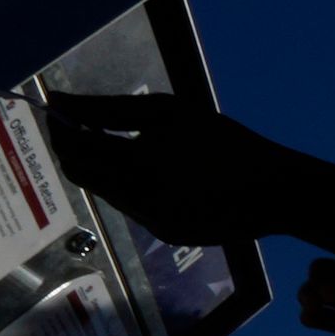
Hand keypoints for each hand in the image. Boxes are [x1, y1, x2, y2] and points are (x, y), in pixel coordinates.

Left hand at [43, 89, 295, 243]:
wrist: (275, 191)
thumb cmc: (225, 142)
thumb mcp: (168, 112)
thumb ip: (108, 108)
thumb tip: (59, 100)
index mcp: (138, 167)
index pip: (76, 152)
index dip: (61, 132)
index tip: (59, 113)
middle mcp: (139, 202)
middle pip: (85, 177)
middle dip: (77, 151)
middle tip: (82, 126)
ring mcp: (152, 224)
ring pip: (109, 194)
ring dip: (105, 169)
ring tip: (122, 145)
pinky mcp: (168, 235)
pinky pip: (135, 208)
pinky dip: (131, 187)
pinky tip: (156, 172)